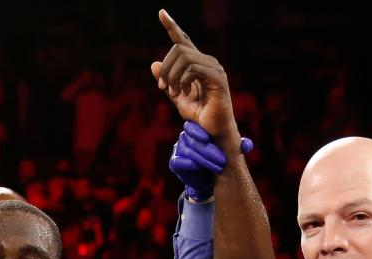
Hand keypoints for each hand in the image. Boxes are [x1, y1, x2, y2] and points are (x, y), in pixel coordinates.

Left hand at [151, 10, 239, 150]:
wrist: (212, 133)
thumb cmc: (199, 116)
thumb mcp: (176, 97)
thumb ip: (166, 81)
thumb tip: (153, 63)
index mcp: (198, 64)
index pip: (183, 41)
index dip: (172, 26)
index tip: (161, 12)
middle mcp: (208, 62)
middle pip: (179, 48)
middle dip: (166, 67)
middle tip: (163, 87)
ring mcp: (215, 69)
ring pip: (185, 57)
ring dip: (172, 75)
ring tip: (173, 92)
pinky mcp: (218, 79)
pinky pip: (194, 69)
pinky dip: (183, 80)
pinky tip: (183, 92)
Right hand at [169, 121, 253, 200]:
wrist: (207, 181)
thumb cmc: (217, 162)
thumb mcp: (227, 152)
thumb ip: (236, 147)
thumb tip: (248, 145)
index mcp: (196, 130)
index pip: (192, 126)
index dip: (198, 131)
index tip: (207, 138)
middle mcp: (185, 138)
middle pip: (191, 140)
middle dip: (207, 150)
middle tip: (222, 160)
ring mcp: (178, 150)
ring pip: (188, 151)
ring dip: (203, 160)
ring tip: (218, 167)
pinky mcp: (174, 163)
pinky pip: (179, 162)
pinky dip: (191, 165)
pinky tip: (201, 169)